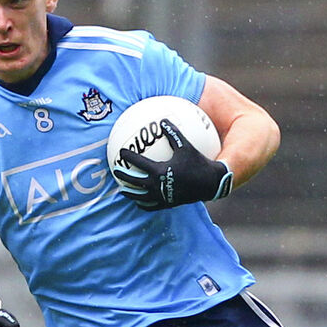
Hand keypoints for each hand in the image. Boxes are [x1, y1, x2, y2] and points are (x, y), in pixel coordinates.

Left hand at [112, 119, 232, 210]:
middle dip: (122, 176)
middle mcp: (157, 185)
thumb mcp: (186, 146)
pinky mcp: (167, 204)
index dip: (127, 157)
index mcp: (159, 170)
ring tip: (122, 190)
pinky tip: (139, 202)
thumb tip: (163, 120)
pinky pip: (150, 206)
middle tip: (115, 171)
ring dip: (129, 193)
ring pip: (139, 196)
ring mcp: (161, 196)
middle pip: (133, 181)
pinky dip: (142, 204)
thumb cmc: (198, 162)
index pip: (138, 162)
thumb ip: (173, 134)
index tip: (121, 152)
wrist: (211, 183)